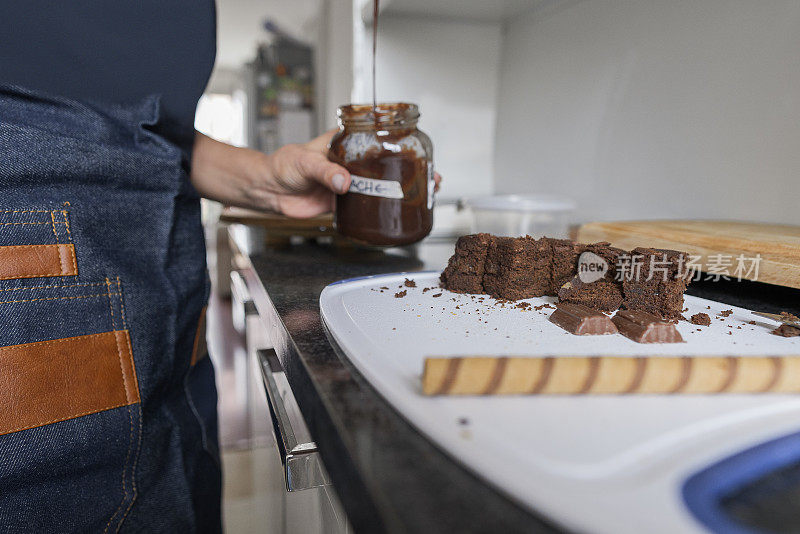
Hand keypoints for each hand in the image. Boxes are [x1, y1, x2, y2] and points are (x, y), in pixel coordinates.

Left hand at [190, 130, 441, 218]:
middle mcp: (351, 162)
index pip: (378, 137)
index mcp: (345, 143)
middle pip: (389, 163)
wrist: (267, 191)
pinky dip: (384, 207)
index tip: (418, 149)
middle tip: (431, 178)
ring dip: (402, 190)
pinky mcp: (344, 202)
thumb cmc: (280, 166)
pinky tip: (398, 211)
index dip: (401, 143)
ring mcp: (349, 182)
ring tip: (424, 195)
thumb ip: (324, 171)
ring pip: (382, 184)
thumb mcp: (303, 162)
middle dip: (412, 170)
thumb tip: (344, 181)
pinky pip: (368, 204)